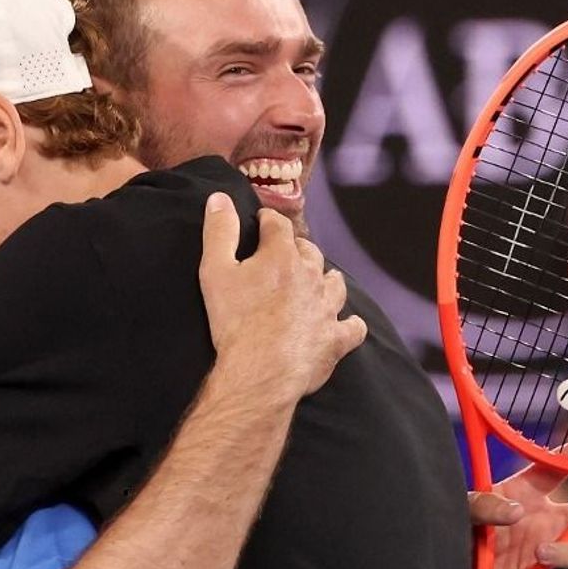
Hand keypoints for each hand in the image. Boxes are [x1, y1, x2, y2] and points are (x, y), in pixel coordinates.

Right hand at [198, 193, 366, 406]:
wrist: (260, 370)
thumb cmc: (235, 321)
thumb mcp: (215, 271)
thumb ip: (219, 231)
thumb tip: (220, 198)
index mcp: (282, 256)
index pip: (277, 225)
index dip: (267, 221)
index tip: (260, 222)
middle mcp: (311, 276)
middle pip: (310, 251)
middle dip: (296, 248)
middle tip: (282, 255)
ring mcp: (327, 308)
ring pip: (334, 284)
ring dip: (325, 279)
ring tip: (315, 283)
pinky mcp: (336, 339)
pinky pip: (352, 327)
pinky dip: (348, 323)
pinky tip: (343, 324)